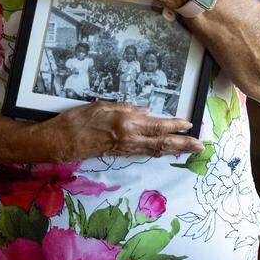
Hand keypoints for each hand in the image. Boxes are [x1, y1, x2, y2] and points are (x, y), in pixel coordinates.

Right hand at [39, 100, 203, 161]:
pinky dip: (158, 151)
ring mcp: (124, 148)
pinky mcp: (119, 154)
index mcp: (125, 122)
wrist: (60, 141)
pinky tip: (165, 150)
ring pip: (155, 150)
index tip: (189, 124)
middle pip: (162, 143)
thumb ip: (125, 108)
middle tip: (200, 146)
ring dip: (174, 150)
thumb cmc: (77, 120)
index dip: (175, 126)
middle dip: (183, 144)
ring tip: (189, 150)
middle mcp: (128, 138)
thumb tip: (145, 111)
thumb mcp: (102, 105)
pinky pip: (144, 153)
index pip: (157, 125)